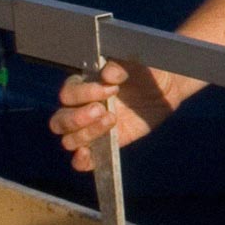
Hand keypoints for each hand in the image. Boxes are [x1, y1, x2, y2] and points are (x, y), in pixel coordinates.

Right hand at [51, 61, 184, 171]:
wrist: (164, 87)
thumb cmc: (143, 71)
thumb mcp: (133, 63)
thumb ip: (119, 66)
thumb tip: (108, 74)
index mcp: (82, 86)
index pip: (68, 94)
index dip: (86, 93)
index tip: (113, 88)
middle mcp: (80, 109)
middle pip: (60, 121)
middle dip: (78, 117)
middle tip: (102, 110)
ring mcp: (91, 130)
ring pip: (69, 140)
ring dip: (86, 134)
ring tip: (111, 120)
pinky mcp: (104, 146)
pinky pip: (83, 161)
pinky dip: (81, 161)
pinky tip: (87, 153)